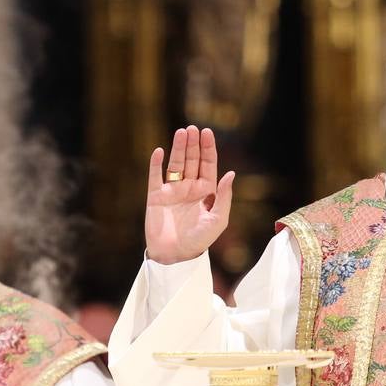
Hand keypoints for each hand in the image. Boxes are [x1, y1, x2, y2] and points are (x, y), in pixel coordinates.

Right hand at [144, 125, 235, 264]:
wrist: (175, 256)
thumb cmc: (200, 240)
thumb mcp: (218, 220)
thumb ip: (224, 197)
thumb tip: (231, 173)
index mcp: (206, 191)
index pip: (208, 164)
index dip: (208, 148)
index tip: (207, 132)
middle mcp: (189, 187)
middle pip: (191, 160)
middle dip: (192, 144)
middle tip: (192, 129)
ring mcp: (172, 191)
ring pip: (175, 164)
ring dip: (178, 148)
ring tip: (181, 133)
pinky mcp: (156, 196)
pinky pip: (155, 176)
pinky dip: (157, 163)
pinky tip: (160, 151)